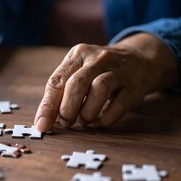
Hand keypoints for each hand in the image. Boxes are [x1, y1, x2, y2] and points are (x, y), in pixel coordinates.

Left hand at [34, 33, 179, 130]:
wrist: (138, 60)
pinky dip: (107, 117)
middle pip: (77, 84)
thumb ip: (61, 93)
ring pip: (100, 89)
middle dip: (68, 109)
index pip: (57, 81)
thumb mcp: (78, 72)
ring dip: (87, 112)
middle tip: (66, 123)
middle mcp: (98, 58)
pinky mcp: (134, 85)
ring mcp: (119, 70)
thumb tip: (45, 121)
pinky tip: (100, 122)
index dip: (48, 106)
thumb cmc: (98, 71)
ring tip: (84, 121)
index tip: (42, 125)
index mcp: (78, 55)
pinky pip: (120, 103)